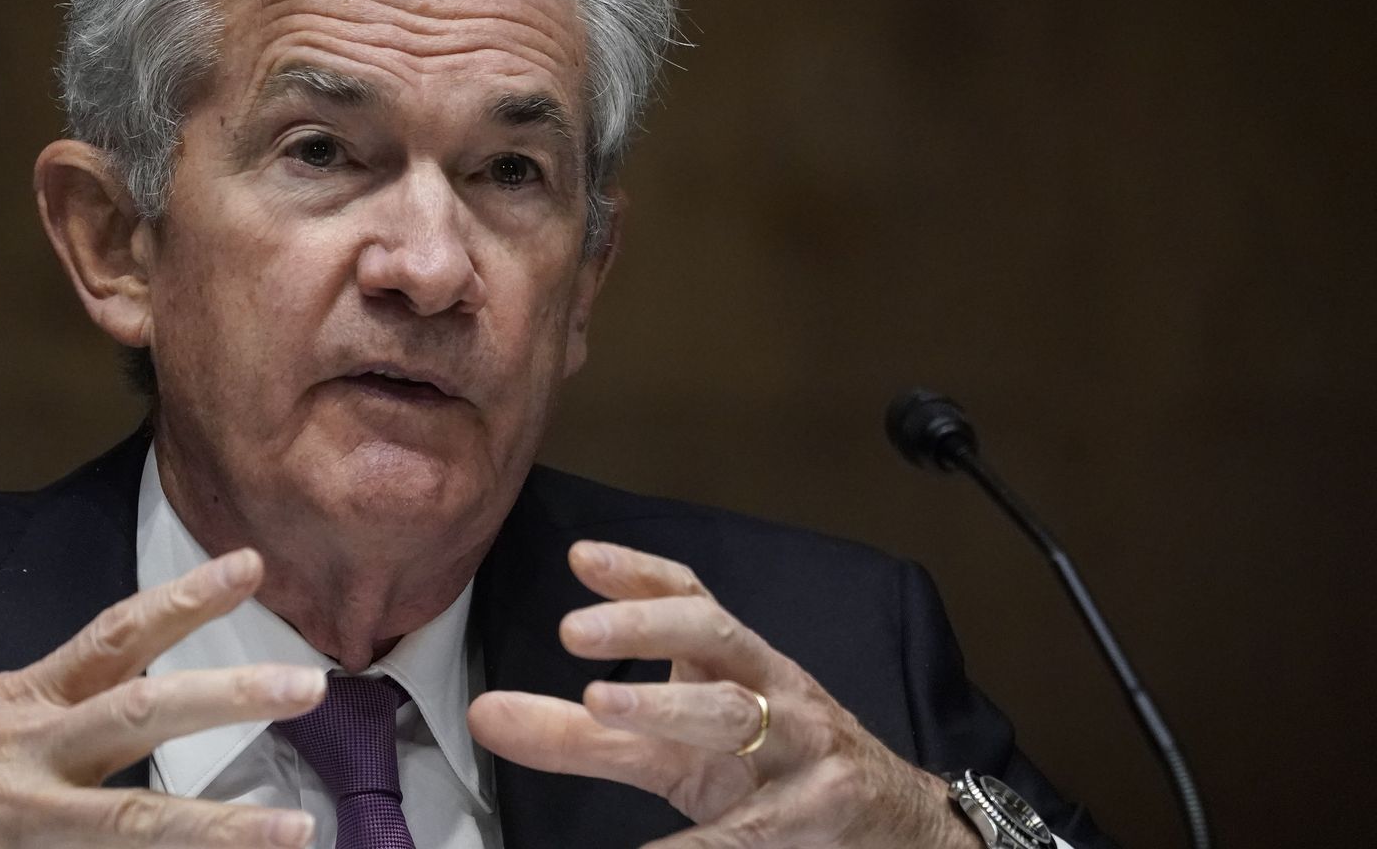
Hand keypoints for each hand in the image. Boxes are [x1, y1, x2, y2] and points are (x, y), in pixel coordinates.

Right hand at [0, 548, 324, 847]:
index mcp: (27, 699)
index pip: (118, 633)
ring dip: (216, 830)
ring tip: (294, 832)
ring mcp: (19, 818)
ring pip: (130, 822)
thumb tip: (139, 683)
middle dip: (227, 700)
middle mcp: (31, 752)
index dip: (186, 596)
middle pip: (141, 715)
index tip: (252, 564)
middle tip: (307, 684)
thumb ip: (61, 703)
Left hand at [467, 541, 980, 848]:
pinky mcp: (809, 816)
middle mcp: (770, 690)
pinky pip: (746, 828)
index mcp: (737, 662)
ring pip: (736, 713)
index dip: (638, 573)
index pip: (691, 597)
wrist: (895, 824)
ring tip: (601, 702)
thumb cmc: (771, 769)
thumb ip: (579, 733)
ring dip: (669, 704)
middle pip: (714, 635)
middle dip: (646, 625)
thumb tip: (480, 714)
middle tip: (574, 631)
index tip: (579, 557)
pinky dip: (696, 842)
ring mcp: (797, 750)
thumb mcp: (676, 747)